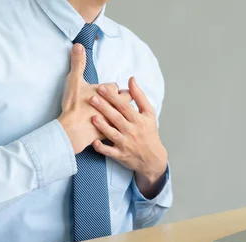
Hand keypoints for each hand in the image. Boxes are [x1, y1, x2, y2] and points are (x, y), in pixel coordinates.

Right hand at [57, 44, 131, 153]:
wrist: (73, 130)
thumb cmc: (74, 105)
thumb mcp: (75, 81)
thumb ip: (78, 63)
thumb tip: (78, 45)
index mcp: (110, 93)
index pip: (116, 87)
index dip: (113, 89)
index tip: (112, 90)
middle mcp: (116, 106)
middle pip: (126, 101)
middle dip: (124, 99)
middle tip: (123, 100)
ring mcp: (114, 121)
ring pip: (125, 117)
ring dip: (124, 116)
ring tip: (123, 116)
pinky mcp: (111, 135)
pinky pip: (118, 132)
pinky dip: (117, 131)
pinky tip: (117, 133)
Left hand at [89, 77, 167, 196]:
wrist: (152, 158)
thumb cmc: (149, 133)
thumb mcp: (149, 113)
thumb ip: (139, 96)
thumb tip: (131, 79)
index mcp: (138, 120)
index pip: (124, 106)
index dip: (113, 97)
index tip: (102, 87)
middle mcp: (132, 131)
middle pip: (117, 118)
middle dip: (104, 108)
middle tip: (92, 98)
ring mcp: (125, 144)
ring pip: (112, 134)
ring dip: (102, 126)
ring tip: (93, 117)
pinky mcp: (120, 155)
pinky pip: (110, 152)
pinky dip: (102, 148)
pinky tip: (94, 142)